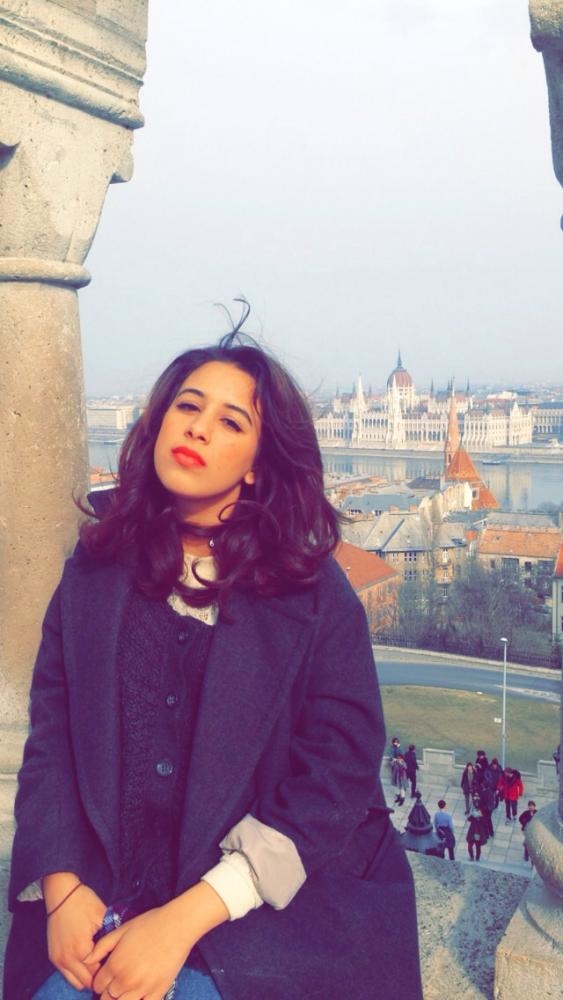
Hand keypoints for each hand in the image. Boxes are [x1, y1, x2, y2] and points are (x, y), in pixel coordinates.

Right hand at [43, 874, 106, 989]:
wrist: (61, 894)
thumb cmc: (83, 902)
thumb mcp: (102, 916)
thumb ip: (110, 935)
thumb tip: (119, 948)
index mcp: (81, 949)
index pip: (98, 973)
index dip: (109, 969)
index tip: (116, 961)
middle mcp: (67, 959)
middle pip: (87, 982)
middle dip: (98, 977)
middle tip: (108, 964)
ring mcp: (58, 959)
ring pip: (76, 982)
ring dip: (87, 977)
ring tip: (97, 963)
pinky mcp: (53, 957)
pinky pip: (66, 975)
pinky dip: (77, 973)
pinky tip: (86, 960)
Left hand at [88, 881, 227, 999]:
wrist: (177, 925)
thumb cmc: (149, 924)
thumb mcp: (121, 930)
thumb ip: (101, 946)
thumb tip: (86, 960)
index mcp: (114, 964)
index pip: (98, 985)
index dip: (99, 983)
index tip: (105, 978)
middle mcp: (125, 980)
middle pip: (107, 998)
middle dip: (108, 993)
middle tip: (115, 985)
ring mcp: (142, 988)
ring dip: (121, 999)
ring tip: (126, 990)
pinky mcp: (158, 992)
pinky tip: (140, 996)